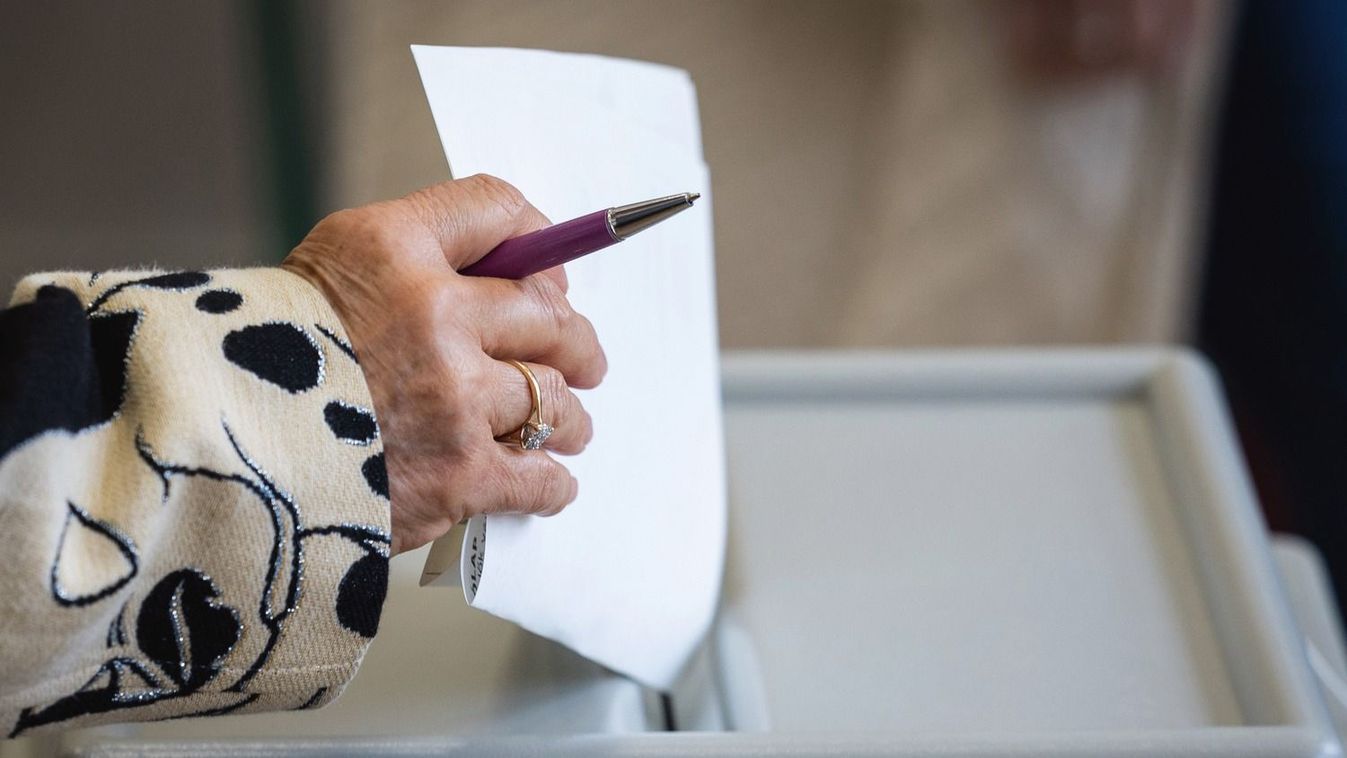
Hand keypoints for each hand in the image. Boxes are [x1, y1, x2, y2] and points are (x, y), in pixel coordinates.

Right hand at [283, 175, 605, 554]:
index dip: (538, 239)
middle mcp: (437, 315)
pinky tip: (552, 483)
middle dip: (575, 340)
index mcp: (395, 248)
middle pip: (550, 314)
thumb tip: (513, 274)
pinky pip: (540, 477)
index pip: (499, 211)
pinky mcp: (458, 475)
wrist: (203, 451)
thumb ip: (411, 259)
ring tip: (570, 425)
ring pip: (555, 398)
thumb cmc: (257, 358)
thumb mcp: (323, 269)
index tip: (550, 269)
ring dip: (570, 415)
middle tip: (584, 357)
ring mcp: (454, 399)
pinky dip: (553, 483)